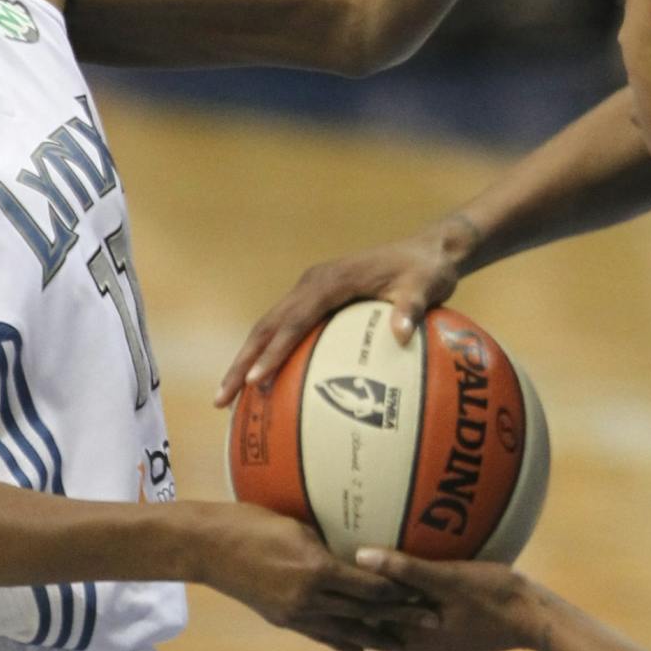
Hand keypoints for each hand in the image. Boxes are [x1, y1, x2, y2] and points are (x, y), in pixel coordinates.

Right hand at [191, 502, 436, 650]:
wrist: (208, 547)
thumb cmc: (253, 523)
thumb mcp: (299, 527)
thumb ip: (328, 547)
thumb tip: (358, 556)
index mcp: (317, 569)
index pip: (371, 586)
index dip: (401, 592)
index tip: (427, 593)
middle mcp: (310, 597)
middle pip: (365, 611)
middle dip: (401, 618)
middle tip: (432, 624)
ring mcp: (295, 613)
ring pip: (345, 630)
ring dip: (376, 639)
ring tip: (404, 649)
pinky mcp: (282, 619)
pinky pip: (319, 635)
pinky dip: (342, 643)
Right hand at [215, 218, 475, 406]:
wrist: (427, 250)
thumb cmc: (426, 271)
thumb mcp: (426, 286)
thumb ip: (412, 308)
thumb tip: (401, 335)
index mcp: (331, 280)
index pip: (294, 319)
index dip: (274, 351)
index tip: (257, 379)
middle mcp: (312, 283)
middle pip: (267, 325)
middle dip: (243, 363)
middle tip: (222, 400)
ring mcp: (310, 291)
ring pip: (268, 328)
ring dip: (246, 361)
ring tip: (227, 400)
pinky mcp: (315, 300)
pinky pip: (284, 329)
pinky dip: (267, 355)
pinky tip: (263, 385)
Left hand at [354, 548, 548, 650]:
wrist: (535, 619)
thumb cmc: (494, 596)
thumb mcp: (447, 579)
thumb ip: (404, 569)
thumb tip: (359, 556)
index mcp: (412, 637)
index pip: (365, 618)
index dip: (344, 595)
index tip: (325, 570)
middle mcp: (419, 645)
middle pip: (378, 619)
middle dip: (360, 596)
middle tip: (337, 568)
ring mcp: (436, 640)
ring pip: (398, 617)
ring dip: (384, 597)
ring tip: (365, 570)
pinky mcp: (451, 631)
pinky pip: (419, 614)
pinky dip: (408, 598)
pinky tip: (410, 577)